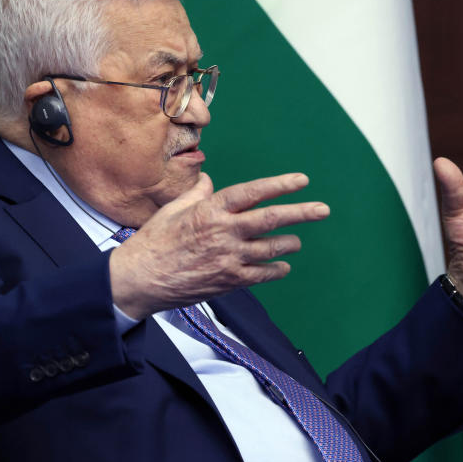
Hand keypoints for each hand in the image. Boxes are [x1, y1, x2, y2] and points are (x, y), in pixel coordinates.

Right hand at [109, 172, 329, 319]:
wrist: (139, 279)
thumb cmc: (153, 242)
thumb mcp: (172, 209)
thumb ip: (197, 194)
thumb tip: (208, 182)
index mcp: (211, 209)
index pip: (253, 192)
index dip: (280, 185)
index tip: (301, 180)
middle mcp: (224, 232)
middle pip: (272, 219)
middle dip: (301, 213)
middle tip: (322, 210)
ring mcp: (229, 258)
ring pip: (271, 248)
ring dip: (288, 244)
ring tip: (295, 242)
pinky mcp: (229, 281)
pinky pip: (262, 275)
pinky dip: (276, 270)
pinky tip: (282, 266)